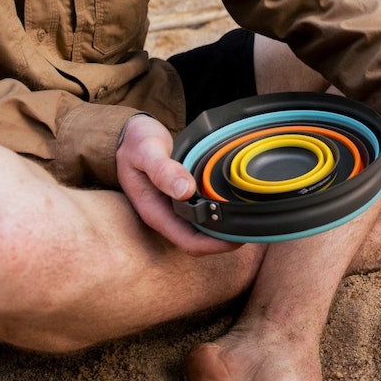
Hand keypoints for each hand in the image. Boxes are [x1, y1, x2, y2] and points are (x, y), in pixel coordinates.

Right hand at [115, 114, 239, 255]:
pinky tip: (233, 202)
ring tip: (248, 216)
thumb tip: (185, 191)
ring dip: (223, 228)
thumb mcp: (146, 152)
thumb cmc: (135, 143)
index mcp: (155, 212)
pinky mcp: (180, 198)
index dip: (215, 245)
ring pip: (202, 229)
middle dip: (225, 240)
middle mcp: (165, 215)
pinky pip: (201, 214)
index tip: (238, 237)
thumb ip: (163, 171)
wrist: (128, 135)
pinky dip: (218, 213)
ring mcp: (172, 208)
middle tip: (252, 226)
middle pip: (199, 241)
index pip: (189, 243)